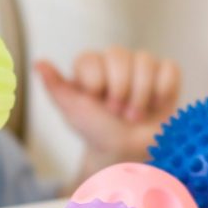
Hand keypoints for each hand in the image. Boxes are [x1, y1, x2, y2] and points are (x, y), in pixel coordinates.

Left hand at [36, 46, 180, 170]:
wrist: (129, 152)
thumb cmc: (98, 131)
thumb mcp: (74, 112)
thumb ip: (56, 88)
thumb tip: (38, 63)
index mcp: (91, 66)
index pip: (91, 58)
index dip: (96, 84)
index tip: (97, 103)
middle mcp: (116, 60)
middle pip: (119, 55)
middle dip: (119, 90)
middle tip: (118, 113)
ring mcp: (142, 66)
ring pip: (145, 61)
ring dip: (141, 94)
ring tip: (135, 115)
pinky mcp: (165, 74)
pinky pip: (169, 69)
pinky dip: (164, 89)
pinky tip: (156, 105)